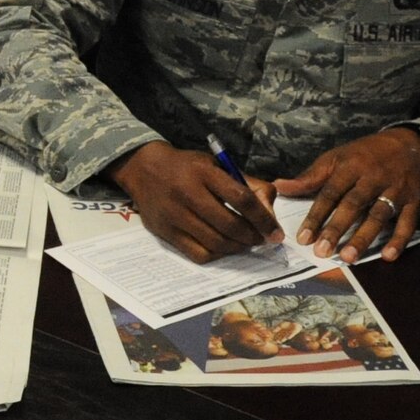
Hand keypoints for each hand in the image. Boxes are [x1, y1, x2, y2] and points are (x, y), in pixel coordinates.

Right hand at [108, 141, 281, 262]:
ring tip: (244, 243)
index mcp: (204, 173)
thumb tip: (269, 213)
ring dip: (237, 247)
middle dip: (252, 237)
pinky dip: (218, 254)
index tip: (275, 233)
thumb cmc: (187, 167)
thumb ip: (247, 184)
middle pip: (230, 225)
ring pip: (216, 242)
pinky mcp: (165, 232)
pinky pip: (198, 253)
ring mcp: (175, 215)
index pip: (242, 199)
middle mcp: (188, 194)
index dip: (263, 219)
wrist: (144, 169)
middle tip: (261, 239)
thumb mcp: (217, 164)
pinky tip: (224, 248)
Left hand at [273, 127, 419, 263]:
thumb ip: (310, 177)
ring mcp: (396, 189)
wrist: (407, 145)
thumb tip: (279, 187)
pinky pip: (408, 221)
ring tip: (348, 257)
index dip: (316, 216)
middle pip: (353, 205)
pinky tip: (388, 256)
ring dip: (364, 237)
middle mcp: (373, 177)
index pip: (330, 193)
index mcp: (350, 167)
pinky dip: (399, 239)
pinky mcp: (415, 199)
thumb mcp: (335, 158)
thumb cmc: (363, 155)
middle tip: (322, 251)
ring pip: (379, 214)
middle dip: (336, 229)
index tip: (303, 238)